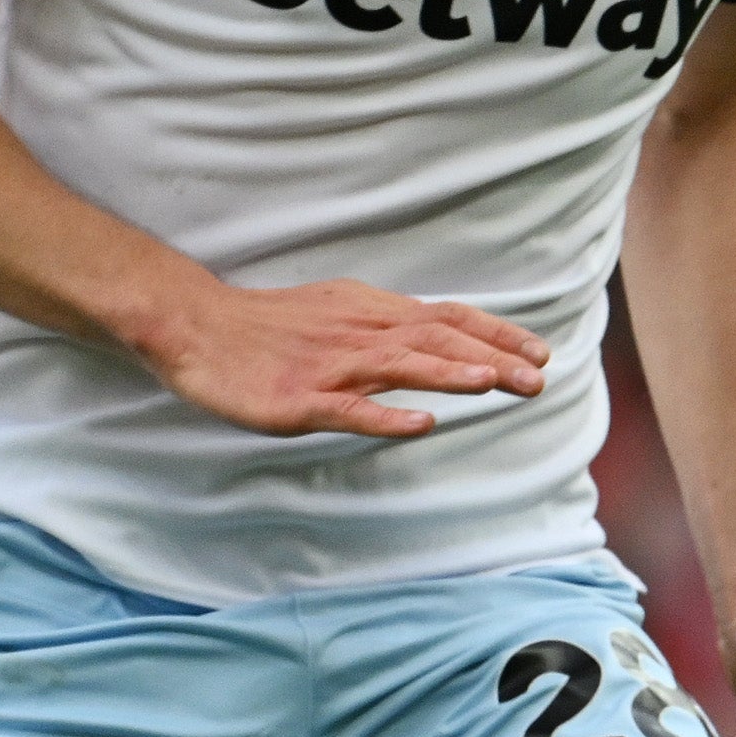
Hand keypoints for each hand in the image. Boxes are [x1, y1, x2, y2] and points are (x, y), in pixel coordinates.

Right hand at [137, 276, 546, 439]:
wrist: (193, 325)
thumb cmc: (269, 325)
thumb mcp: (339, 312)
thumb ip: (390, 325)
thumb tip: (445, 334)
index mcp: (370, 313)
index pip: (446, 318)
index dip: (495, 334)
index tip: (541, 352)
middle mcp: (358, 334)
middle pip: (434, 340)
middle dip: (491, 357)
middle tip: (539, 378)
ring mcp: (327, 367)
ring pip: (397, 365)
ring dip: (448, 374)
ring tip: (494, 382)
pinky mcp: (297, 399)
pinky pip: (347, 408)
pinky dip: (386, 416)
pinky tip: (421, 424)